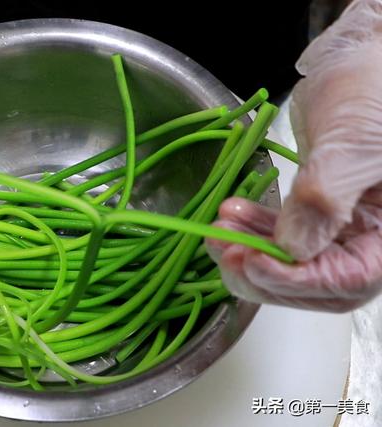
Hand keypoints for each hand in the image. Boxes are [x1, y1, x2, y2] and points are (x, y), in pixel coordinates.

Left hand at [207, 0, 381, 311]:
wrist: (361, 61)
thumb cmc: (373, 92)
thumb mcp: (352, 146)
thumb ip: (323, 200)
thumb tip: (291, 249)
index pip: (348, 281)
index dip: (295, 280)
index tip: (250, 262)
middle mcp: (370, 239)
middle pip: (315, 282)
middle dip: (263, 270)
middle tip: (224, 251)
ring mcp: (342, 228)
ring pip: (291, 261)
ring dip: (250, 249)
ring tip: (218, 228)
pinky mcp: (315, 211)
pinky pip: (282, 234)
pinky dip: (254, 228)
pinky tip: (231, 213)